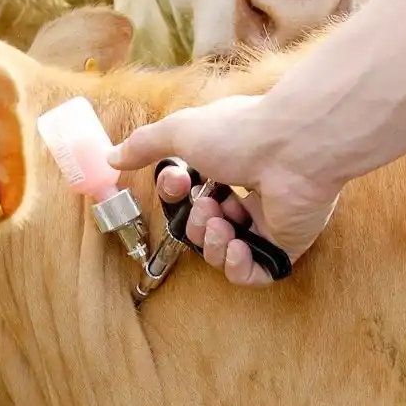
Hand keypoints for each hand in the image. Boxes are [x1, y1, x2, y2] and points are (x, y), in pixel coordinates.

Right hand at [107, 95, 339, 286]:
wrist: (294, 149)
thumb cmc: (240, 133)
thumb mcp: (179, 131)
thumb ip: (144, 145)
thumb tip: (111, 156)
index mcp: (228, 164)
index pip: (190, 194)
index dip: (176, 198)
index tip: (179, 184)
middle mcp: (249, 193)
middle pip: (205, 228)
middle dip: (195, 224)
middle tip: (207, 207)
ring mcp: (270, 220)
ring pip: (225, 252)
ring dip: (213, 243)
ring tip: (223, 223)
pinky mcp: (287, 245)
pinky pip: (254, 274)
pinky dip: (238, 266)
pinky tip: (238, 246)